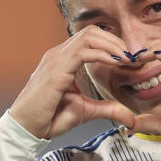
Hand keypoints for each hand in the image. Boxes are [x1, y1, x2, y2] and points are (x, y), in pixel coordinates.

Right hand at [9, 26, 135, 138]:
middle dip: (116, 41)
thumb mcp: (87, 111)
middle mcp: (59, 54)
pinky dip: (103, 54)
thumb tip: (130, 117)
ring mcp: (56, 59)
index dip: (113, 44)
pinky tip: (116, 63)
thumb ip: (108, 109)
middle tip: (132, 56)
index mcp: (64, 60)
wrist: (27, 129)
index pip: (91, 38)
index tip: (130, 59)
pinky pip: (83, 52)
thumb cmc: (50, 118)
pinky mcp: (56, 69)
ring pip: (89, 36)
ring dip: (112, 45)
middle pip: (92, 31)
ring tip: (126, 58)